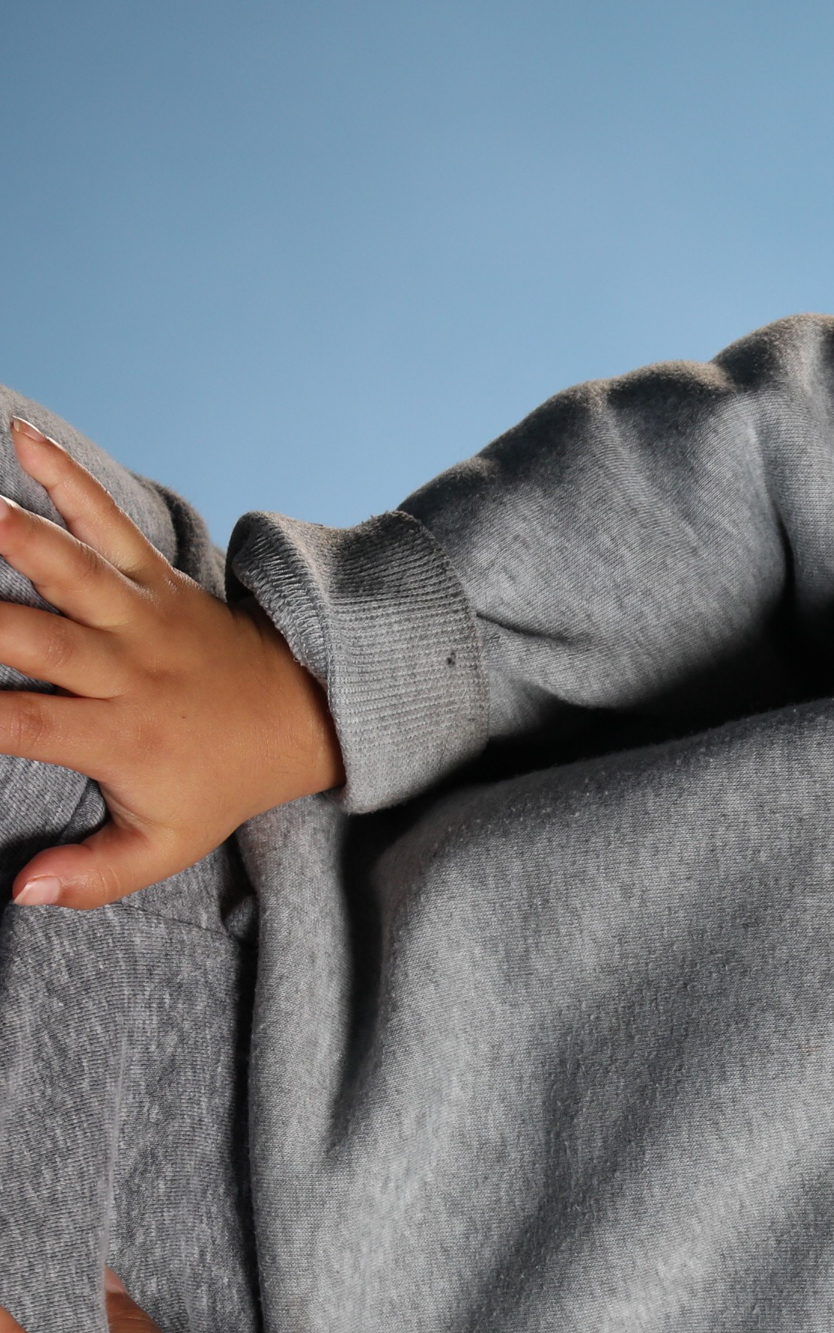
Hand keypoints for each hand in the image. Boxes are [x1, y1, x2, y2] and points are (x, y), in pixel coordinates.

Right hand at [0, 415, 341, 909]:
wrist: (306, 718)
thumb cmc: (220, 782)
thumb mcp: (169, 844)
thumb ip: (97, 875)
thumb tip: (20, 895)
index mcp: (118, 736)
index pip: (19, 727)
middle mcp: (124, 671)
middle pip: (31, 640)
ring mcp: (141, 617)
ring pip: (72, 571)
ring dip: (16, 534)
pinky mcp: (159, 577)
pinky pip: (111, 523)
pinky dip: (70, 480)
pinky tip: (22, 438)